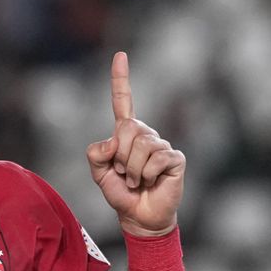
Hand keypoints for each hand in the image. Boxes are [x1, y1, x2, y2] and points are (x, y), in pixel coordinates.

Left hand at [86, 52, 185, 236]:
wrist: (139, 216)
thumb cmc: (120, 193)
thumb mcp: (98, 173)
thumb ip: (95, 153)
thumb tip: (113, 140)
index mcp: (126, 133)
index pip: (123, 101)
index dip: (121, 79)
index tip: (120, 55)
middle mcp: (146, 134)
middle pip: (127, 129)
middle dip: (120, 156)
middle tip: (123, 174)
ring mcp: (162, 145)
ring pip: (141, 147)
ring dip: (132, 170)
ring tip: (136, 181)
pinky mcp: (175, 159)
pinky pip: (156, 160)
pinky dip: (146, 175)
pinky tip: (151, 182)